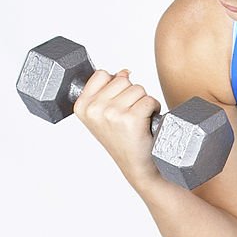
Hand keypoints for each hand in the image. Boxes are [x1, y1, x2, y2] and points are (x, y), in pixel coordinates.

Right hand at [72, 68, 162, 185]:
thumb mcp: (104, 114)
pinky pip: (149, 99)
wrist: (135, 165)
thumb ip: (108, 90)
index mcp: (82, 106)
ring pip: (138, 88)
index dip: (115, 86)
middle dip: (131, 95)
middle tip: (128, 116)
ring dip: (143, 102)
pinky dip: (154, 109)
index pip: (102, 74)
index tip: (116, 105)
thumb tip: (124, 72)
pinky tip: (146, 122)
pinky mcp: (131, 119)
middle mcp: (94, 109)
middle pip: (123, 80)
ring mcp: (111, 113)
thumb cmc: (121, 139)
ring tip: (137, 120)